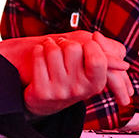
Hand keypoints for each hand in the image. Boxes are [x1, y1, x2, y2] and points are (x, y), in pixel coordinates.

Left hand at [0, 32, 131, 115]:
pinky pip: (39, 57)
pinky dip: (38, 50)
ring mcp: (60, 92)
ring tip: (51, 49)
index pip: (98, 59)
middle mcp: (80, 90)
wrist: (44, 101)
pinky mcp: (42, 91)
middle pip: (73, 48)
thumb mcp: (90, 67)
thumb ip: (100, 51)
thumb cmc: (71, 77)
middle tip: (63, 47)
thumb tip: (97, 36)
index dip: (91, 45)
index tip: (85, 46)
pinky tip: (40, 55)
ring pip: (54, 50)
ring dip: (50, 45)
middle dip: (66, 43)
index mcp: (96, 84)